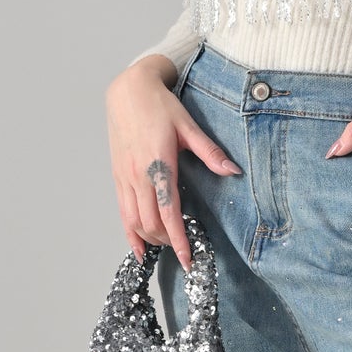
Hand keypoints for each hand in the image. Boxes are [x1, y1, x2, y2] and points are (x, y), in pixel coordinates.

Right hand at [106, 54, 241, 270]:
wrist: (128, 91)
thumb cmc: (159, 106)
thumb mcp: (189, 126)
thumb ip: (210, 153)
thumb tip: (233, 171)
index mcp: (159, 165)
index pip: (169, 213)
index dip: (179, 240)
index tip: (188, 260)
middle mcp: (138, 175)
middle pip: (151, 223)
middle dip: (168, 243)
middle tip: (185, 250)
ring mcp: (125, 178)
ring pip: (133, 221)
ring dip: (150, 239)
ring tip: (166, 246)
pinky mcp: (117, 177)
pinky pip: (121, 212)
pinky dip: (129, 233)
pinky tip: (137, 247)